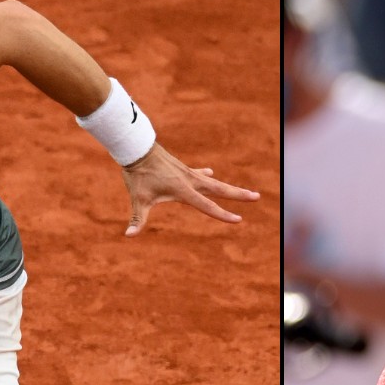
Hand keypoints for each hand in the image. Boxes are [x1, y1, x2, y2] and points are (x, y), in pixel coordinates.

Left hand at [121, 142, 260, 236]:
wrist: (137, 149)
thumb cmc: (138, 175)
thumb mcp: (138, 199)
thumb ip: (137, 219)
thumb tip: (128, 235)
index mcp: (183, 190)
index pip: (207, 206)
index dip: (223, 215)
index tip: (238, 219)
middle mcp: (190, 181)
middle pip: (220, 189)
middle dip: (239, 195)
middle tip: (257, 196)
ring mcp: (188, 173)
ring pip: (214, 182)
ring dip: (229, 187)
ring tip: (244, 190)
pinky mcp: (182, 168)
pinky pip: (198, 174)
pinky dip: (206, 175)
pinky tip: (211, 172)